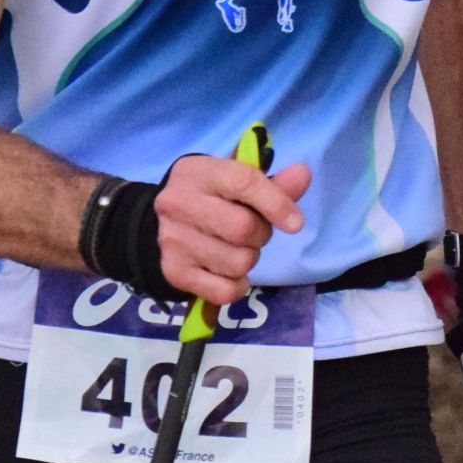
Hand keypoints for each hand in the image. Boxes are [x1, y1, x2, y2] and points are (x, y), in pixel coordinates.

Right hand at [150, 153, 310, 308]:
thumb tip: (303, 175)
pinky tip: (229, 273)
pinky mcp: (174, 272)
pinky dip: (237, 286)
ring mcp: (174, 240)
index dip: (276, 203)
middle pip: (243, 228)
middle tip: (254, 233)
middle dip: (261, 235)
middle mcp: (179, 203)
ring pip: (238, 263)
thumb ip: (272, 182)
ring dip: (248, 260)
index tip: (295, 223)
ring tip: (236, 249)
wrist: (159, 225)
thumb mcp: (233, 180)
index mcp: (197, 172)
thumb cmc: (208, 198)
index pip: (243, 182)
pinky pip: (225, 291)